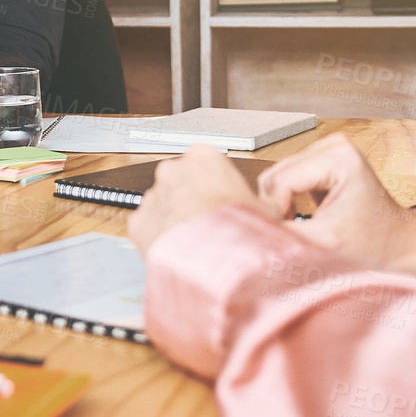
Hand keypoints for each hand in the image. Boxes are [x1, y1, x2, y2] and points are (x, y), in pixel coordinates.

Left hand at [129, 145, 262, 253]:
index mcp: (203, 157)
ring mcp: (153, 195)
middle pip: (181, 181)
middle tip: (211, 223)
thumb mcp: (268, 211)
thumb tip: (277, 206)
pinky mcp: (138, 221)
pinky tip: (179, 250)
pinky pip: (148, 227)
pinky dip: (159, 238)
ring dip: (176, 219)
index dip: (217, 184)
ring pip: (163, 205)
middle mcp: (173, 170)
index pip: (207, 163)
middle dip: (192, 199)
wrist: (213, 259)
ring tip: (196, 241)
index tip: (223, 200)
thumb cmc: (238, 230)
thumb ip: (268, 202)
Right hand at [256, 133, 415, 275]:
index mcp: (338, 157)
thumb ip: (284, 233)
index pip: (281, 182)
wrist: (401, 243)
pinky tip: (302, 215)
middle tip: (290, 232)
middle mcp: (332, 145)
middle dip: (277, 206)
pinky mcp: (323, 159)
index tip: (285, 235)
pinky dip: (287, 199)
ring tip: (298, 225)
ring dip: (281, 204)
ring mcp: (327, 149)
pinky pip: (287, 177)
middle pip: (275, 175)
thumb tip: (248, 230)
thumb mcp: (326, 242)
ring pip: (277, 176)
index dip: (276, 212)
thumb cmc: (375, 243)